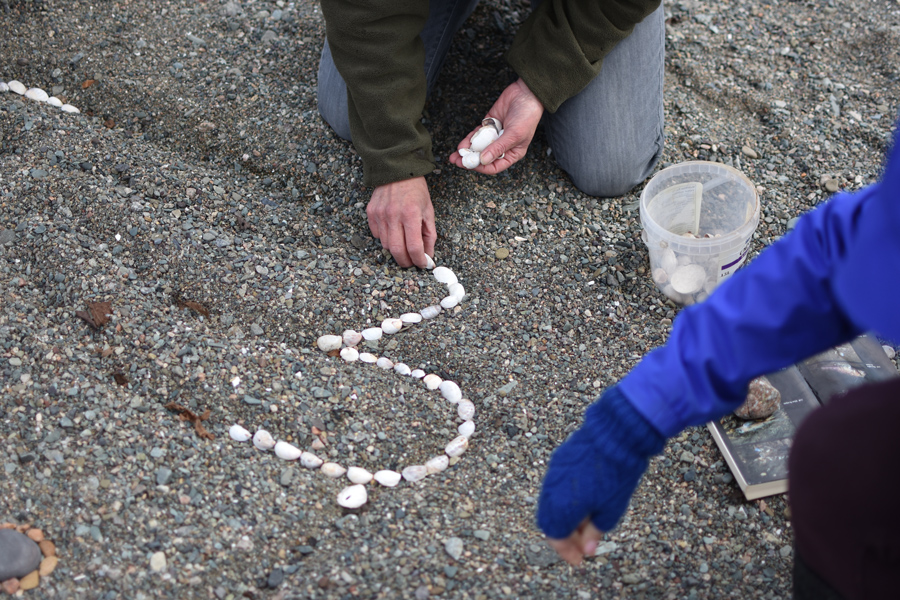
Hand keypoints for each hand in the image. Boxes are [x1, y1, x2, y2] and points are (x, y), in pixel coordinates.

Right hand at [366, 177, 436, 268]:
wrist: (397, 170)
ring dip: (396, 249)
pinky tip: (394, 231)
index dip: (419, 260)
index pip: (414, 247)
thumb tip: (428, 256)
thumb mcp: (428, 211)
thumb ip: (429, 235)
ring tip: (404, 243)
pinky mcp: (371, 213)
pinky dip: (386, 238)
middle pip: (397, 251)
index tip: (423, 264)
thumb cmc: (416, 191)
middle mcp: (393, 215)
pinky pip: (377, 235)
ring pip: (386, 245)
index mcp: (411, 214)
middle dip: (406, 262)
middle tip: (412, 262)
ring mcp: (380, 214)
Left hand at [449, 78, 543, 173]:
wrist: (526, 93)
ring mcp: (494, 136)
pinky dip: (469, 139)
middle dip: (469, 160)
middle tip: (457, 162)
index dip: (481, 168)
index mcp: (512, 153)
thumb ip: (498, 148)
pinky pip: (476, 135)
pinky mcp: (488, 125)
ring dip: (466, 151)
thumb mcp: (514, 134)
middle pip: (483, 158)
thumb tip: (483, 161)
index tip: (469, 165)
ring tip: (455, 155)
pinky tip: (462, 144)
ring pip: (478, 147)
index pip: (495, 166)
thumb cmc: (527, 116)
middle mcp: (502, 146)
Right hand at [536, 387, 665, 562]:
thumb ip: (594, 532)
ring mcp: (554, 473)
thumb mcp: (610, 510)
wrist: (615, 436)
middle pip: (549, 521)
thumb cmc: (616, 475)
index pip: (555, 536)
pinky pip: (556, 487)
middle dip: (564, 536)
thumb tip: (586, 550)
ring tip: (584, 524)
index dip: (566, 551)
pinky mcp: (559, 460)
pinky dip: (565, 501)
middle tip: (581, 545)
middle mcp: (552, 490)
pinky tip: (582, 503)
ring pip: (551, 504)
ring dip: (564, 518)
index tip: (579, 560)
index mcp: (562, 506)